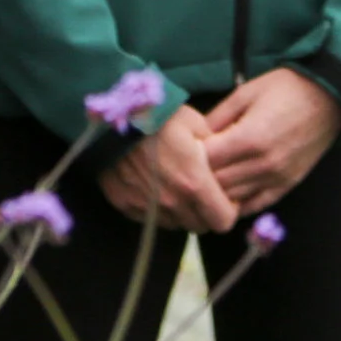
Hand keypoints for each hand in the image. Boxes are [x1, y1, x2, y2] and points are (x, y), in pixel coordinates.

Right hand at [98, 104, 235, 233]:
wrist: (112, 115)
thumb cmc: (158, 114)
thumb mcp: (196, 124)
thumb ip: (217, 151)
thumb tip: (226, 164)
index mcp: (194, 183)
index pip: (223, 221)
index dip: (228, 209)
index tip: (225, 195)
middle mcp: (171, 202)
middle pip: (200, 226)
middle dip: (206, 212)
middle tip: (202, 189)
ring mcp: (146, 206)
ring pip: (175, 224)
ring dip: (181, 211)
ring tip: (176, 185)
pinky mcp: (125, 204)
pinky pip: (149, 218)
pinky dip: (156, 208)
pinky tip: (153, 185)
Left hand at [200, 69, 340, 215]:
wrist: (329, 98)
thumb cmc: (285, 88)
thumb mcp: (245, 93)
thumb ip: (217, 117)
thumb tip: (192, 136)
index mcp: (249, 138)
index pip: (206, 161)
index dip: (189, 156)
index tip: (183, 148)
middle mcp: (263, 164)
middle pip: (216, 184)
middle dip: (198, 176)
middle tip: (188, 167)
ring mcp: (276, 179)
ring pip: (232, 199)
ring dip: (214, 193)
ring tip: (202, 181)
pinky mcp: (287, 186)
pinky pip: (255, 205)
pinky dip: (237, 205)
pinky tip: (225, 197)